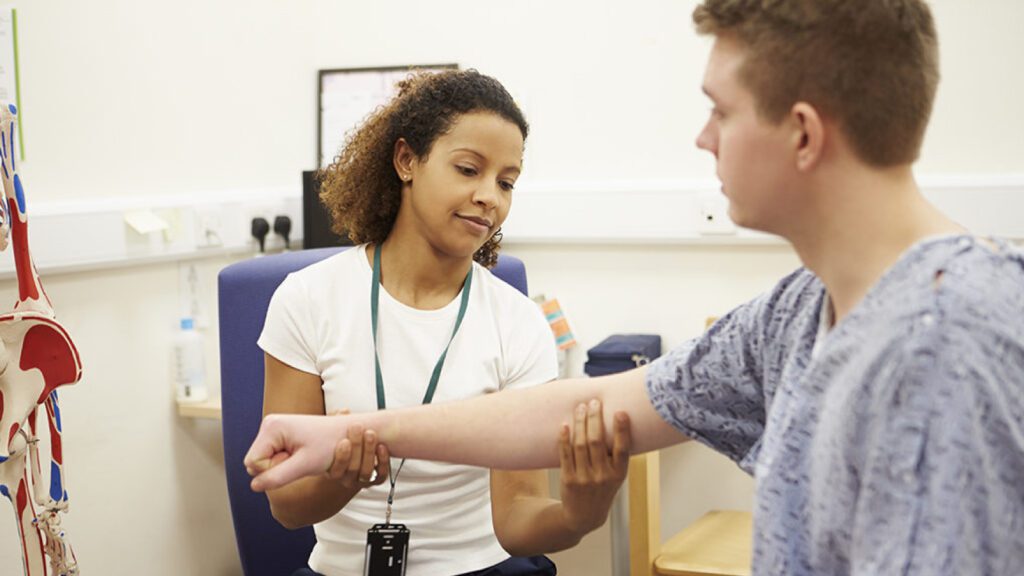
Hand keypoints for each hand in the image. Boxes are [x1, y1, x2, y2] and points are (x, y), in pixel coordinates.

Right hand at [245, 413, 347, 491]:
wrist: (349, 433)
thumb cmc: (331, 446)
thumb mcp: (305, 465)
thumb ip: (278, 477)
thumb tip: (253, 486)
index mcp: (272, 427)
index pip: (253, 463)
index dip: (273, 471)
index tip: (296, 461)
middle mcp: (269, 424)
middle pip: (255, 462)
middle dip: (276, 468)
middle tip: (301, 459)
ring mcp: (273, 429)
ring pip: (263, 461)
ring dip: (281, 465)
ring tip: (302, 455)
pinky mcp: (279, 435)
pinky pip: (271, 457)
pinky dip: (285, 460)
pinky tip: (301, 453)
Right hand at [325, 410, 390, 489]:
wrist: (356, 455)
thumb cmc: (343, 442)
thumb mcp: (336, 433)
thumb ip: (337, 422)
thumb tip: (343, 411)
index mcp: (333, 471)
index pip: (336, 470)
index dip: (341, 456)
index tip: (344, 440)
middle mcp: (346, 479)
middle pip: (352, 468)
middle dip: (356, 447)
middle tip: (357, 428)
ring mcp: (361, 480)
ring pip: (366, 472)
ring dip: (369, 452)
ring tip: (370, 434)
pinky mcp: (376, 479)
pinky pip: (380, 475)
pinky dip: (383, 462)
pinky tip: (382, 447)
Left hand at [558, 399, 630, 535]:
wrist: (585, 516)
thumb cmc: (603, 487)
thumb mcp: (616, 476)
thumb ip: (616, 455)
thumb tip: (612, 421)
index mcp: (619, 474)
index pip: (622, 450)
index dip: (622, 431)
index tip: (620, 412)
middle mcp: (603, 476)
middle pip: (597, 442)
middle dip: (595, 419)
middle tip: (594, 402)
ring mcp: (584, 479)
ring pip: (581, 445)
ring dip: (580, 423)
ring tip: (580, 408)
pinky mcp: (568, 480)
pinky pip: (565, 455)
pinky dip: (564, 439)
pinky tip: (565, 425)